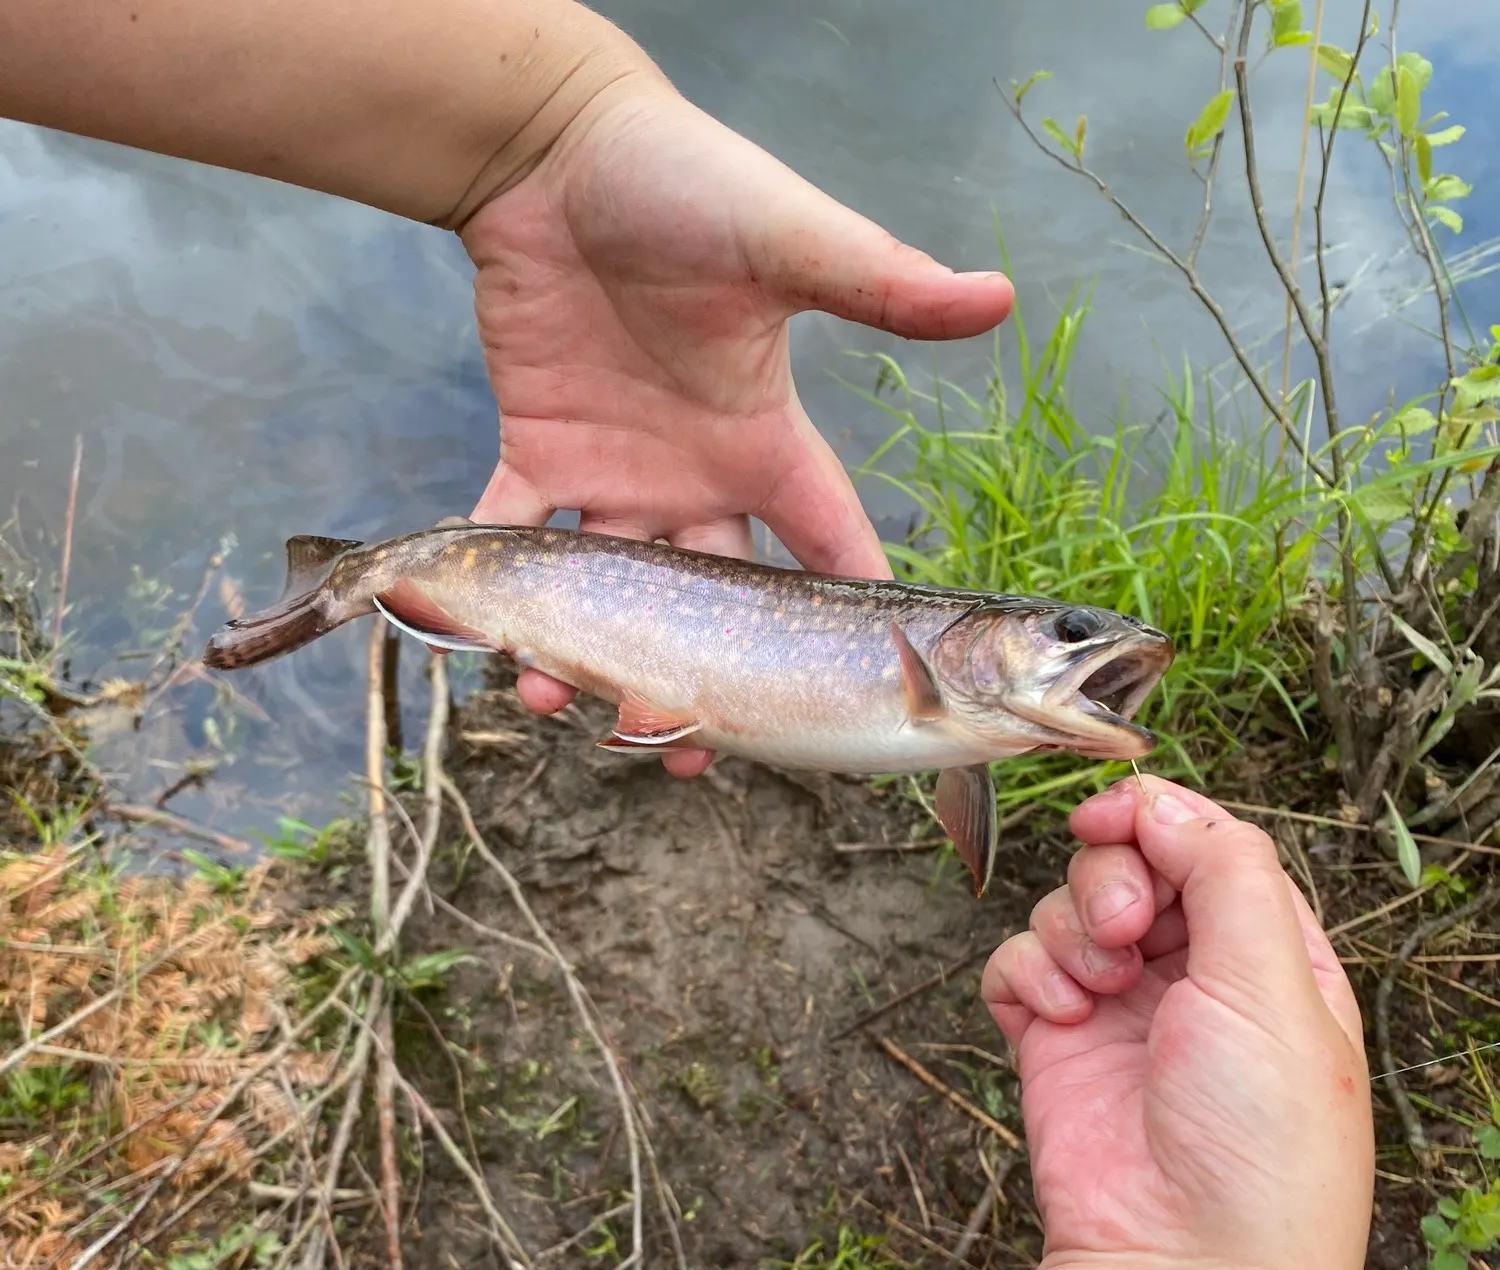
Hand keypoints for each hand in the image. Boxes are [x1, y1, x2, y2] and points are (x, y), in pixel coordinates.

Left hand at [457, 75, 1012, 775]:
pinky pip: (512, 531)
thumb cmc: (684, 184)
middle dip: (707, 680)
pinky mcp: (537, 449)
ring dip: (592, 656)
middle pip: (715, 605)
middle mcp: (697, 476)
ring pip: (612, 594)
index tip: (869, 694)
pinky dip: (491, 586)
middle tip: (692, 750)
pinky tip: (483, 641)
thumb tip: (995, 297)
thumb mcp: (787, 242)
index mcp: (764, 442)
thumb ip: (878, 283)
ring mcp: (616, 471)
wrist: (559, 151)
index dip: (848, 622)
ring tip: (566, 708)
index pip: (826, 544)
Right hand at [982, 774, 1372, 1269]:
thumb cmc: (1260, 1141)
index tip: (1109, 817)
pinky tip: (1059, 1019)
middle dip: (1113, 882)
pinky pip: (1015, 964)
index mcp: (1269, 954)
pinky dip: (1027, 977)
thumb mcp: (1275, 987)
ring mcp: (1119, 1006)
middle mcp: (1193, 973)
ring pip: (1067, 907)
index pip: (1208, 845)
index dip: (1155, 818)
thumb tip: (1160, 801)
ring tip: (1100, 994)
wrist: (1183, 1266)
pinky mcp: (1054, 1040)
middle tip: (1126, 932)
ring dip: (1072, 934)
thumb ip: (1225, 873)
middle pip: (1129, 864)